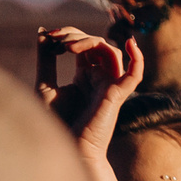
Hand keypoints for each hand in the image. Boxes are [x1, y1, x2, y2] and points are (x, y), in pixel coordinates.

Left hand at [38, 26, 142, 157]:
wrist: (64, 149)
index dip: (67, 35)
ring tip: (67, 47)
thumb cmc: (55, 124)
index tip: (47, 37)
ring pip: (111, 52)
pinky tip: (130, 44)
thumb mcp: (45, 84)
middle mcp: (100, 79)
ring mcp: (110, 86)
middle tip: (55, 39)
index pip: (84, 45)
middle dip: (75, 35)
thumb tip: (42, 32)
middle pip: (97, 44)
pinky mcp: (117, 95)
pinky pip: (134, 75)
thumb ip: (46, 58)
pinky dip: (138, 59)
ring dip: (90, 42)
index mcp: (85, 77)